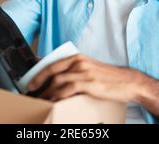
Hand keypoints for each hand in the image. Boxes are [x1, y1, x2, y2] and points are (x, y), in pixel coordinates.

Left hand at [27, 53, 158, 117]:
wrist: (128, 82)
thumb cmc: (109, 78)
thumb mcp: (89, 69)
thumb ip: (75, 71)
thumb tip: (59, 80)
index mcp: (78, 57)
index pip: (52, 64)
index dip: (39, 73)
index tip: (30, 82)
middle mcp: (79, 62)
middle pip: (51, 71)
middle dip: (38, 82)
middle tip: (30, 92)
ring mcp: (84, 72)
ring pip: (58, 80)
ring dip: (46, 92)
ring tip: (39, 100)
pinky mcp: (89, 82)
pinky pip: (68, 88)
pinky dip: (58, 95)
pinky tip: (53, 101)